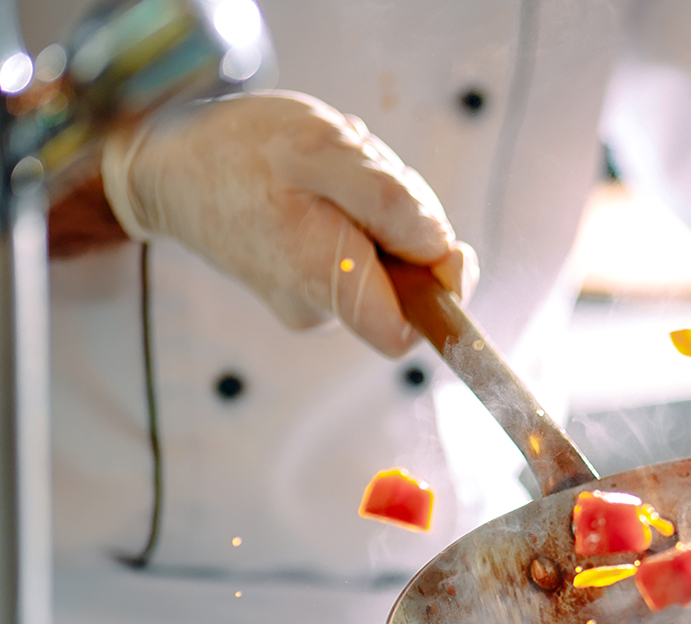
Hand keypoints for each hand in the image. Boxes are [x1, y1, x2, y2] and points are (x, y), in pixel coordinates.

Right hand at [100, 91, 477, 357]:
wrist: (165, 164)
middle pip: (407, 287)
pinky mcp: (304, 281)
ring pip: (385, 263)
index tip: (449, 247)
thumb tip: (440, 248)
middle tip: (366, 174)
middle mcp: (317, 308)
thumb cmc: (238, 151)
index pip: (409, 330)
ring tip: (331, 173)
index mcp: (324, 282)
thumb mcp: (323, 150)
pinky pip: (358, 253)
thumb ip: (389, 201)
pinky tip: (320, 184)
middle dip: (408, 228)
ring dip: (380, 213)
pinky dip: (356, 215)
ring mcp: (309, 299)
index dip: (442, 292)